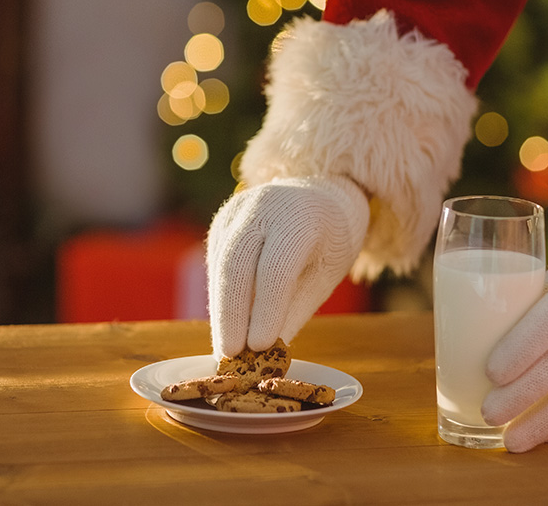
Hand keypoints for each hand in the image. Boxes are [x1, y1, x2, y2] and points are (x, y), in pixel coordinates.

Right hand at [207, 175, 368, 358]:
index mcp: (300, 216)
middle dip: (230, 313)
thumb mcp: (325, 274)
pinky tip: (225, 324)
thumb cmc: (330, 240)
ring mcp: (237, 211)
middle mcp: (263, 206)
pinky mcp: (223, 222)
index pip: (275, 267)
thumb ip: (296, 308)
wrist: (319, 193)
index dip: (265, 309)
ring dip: (221, 310)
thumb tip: (269, 354)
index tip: (259, 347)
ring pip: (220, 264)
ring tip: (225, 348)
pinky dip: (220, 296)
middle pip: (236, 263)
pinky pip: (217, 262)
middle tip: (230, 354)